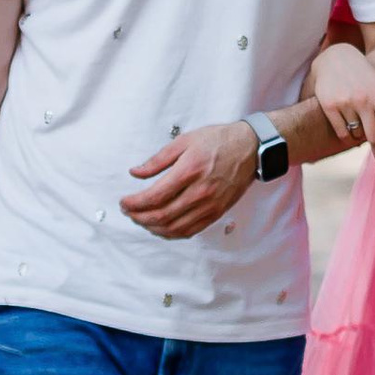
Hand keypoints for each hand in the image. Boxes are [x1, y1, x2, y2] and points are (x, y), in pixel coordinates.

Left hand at [121, 119, 258, 239]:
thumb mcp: (184, 140)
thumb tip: (135, 173)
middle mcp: (200, 192)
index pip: (155, 196)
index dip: (135, 203)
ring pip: (175, 228)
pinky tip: (161, 228)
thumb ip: (158, 159)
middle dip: (139, 217)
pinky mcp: (216, 213)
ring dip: (152, 228)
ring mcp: (209, 205)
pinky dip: (171, 233)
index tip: (124, 202)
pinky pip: (190, 231)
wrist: (250, 149)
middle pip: (162, 215)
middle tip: (128, 212)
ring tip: (141, 220)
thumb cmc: (218, 141)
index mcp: (189, 171)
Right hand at [309, 38, 374, 168]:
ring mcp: (345, 103)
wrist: (335, 57)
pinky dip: (347, 136)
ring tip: (361, 125)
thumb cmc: (365, 75)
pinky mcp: (329, 106)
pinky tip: (348, 127)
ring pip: (357, 136)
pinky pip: (341, 133)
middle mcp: (363, 99)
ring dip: (361, 138)